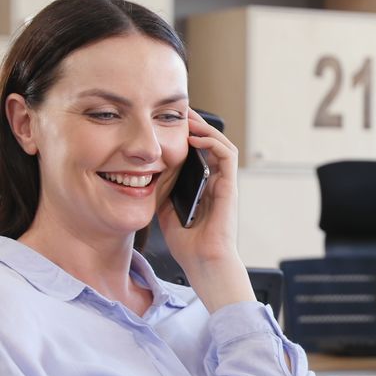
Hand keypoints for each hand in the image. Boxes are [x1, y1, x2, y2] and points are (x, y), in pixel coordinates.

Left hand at [156, 109, 254, 311]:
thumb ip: (161, 191)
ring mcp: (225, 183)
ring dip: (204, 128)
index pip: (197, 153)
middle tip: (175, 112)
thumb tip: (145, 172)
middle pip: (209, 144)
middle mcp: (217, 182)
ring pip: (221, 144)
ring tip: (186, 118)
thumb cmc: (188, 245)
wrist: (203, 263)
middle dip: (193, 126)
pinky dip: (212, 141)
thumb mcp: (165, 210)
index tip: (166, 123)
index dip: (185, 136)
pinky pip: (227, 155)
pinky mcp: (230, 186)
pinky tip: (194, 136)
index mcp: (203, 188)